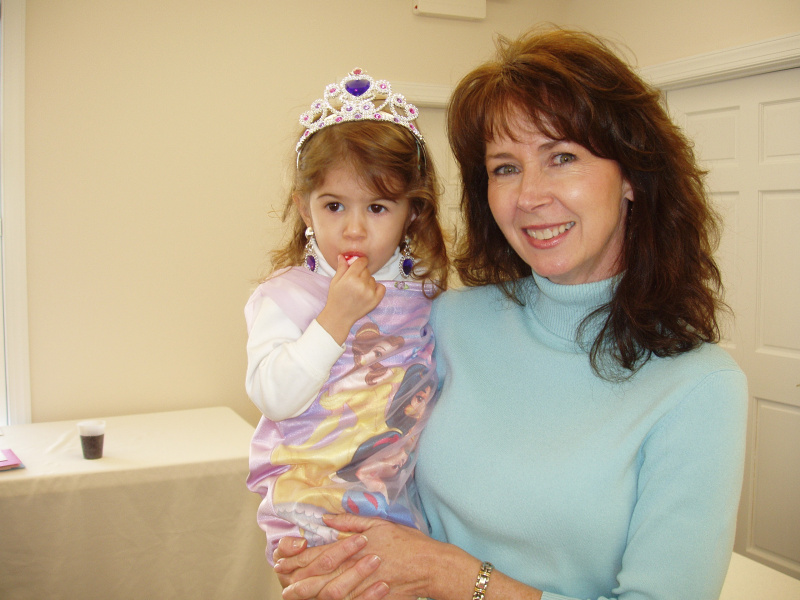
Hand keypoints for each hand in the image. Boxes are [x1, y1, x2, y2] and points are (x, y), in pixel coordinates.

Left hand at [276, 514, 436, 599]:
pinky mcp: (373, 598)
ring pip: (331, 591)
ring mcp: (364, 585)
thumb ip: (350, 523)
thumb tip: (326, 519)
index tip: (281, 559)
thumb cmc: (406, 542)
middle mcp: (356, 566)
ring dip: (310, 592)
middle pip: (321, 574)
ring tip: (293, 594)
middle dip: (299, 578)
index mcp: (356, 546)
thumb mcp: (379, 524)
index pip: (321, 552)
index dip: (300, 557)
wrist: (430, 565)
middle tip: (281, 582)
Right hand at [317, 256, 385, 344]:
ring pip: (373, 279)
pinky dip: (377, 287)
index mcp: (350, 277)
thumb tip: (343, 256)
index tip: (358, 265)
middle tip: (354, 281)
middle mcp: (361, 284)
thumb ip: (341, 268)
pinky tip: (369, 291)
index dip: (360, 262)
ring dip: (367, 281)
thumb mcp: (335, 281)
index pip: (361, 261)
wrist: (340, 316)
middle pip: (366, 270)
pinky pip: (381, 287)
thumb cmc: (336, 298)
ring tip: (359, 289)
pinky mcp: (375, 300)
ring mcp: (369, 292)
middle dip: (361, 273)